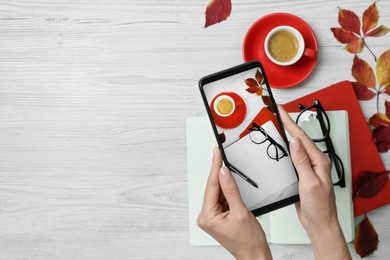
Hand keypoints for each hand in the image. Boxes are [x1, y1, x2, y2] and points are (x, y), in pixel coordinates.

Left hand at [197, 147, 271, 259]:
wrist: (254, 255)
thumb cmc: (248, 241)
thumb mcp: (241, 212)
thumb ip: (231, 190)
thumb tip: (224, 172)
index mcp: (207, 217)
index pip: (211, 186)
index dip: (215, 167)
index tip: (216, 153)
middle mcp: (206, 217)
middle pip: (213, 188)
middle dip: (218, 172)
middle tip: (220, 153)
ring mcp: (211, 217)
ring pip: (218, 192)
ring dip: (224, 181)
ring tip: (226, 164)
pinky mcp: (218, 216)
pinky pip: (221, 198)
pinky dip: (227, 190)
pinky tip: (230, 181)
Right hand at [279, 105, 350, 259]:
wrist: (319, 223)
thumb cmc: (319, 207)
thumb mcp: (309, 183)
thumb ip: (302, 161)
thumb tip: (294, 142)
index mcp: (319, 161)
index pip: (301, 137)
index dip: (289, 122)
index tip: (280, 110)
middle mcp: (315, 161)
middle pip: (299, 138)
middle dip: (287, 124)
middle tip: (276, 113)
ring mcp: (308, 167)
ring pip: (295, 147)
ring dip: (285, 135)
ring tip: (276, 125)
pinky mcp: (302, 174)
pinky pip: (292, 157)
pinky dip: (285, 149)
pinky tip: (279, 147)